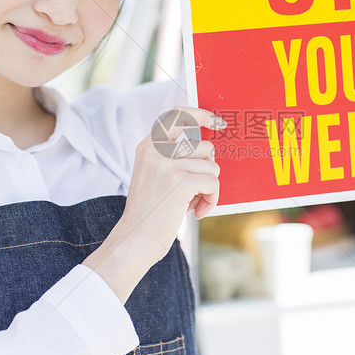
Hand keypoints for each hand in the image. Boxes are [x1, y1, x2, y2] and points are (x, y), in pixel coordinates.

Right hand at [119, 107, 224, 262]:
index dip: (201, 115)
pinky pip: (213, 184)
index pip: (178, 115)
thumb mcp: (155, 175)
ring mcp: (167, 165)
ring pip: (212, 167)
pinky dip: (211, 200)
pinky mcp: (179, 182)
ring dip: (209, 188)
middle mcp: (156, 150)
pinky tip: (197, 212)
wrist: (135, 239)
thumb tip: (209, 150)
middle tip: (197, 189)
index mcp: (148, 145)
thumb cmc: (151, 211)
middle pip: (205, 146)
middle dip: (208, 170)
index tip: (218, 122)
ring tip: (193, 203)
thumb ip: (175, 157)